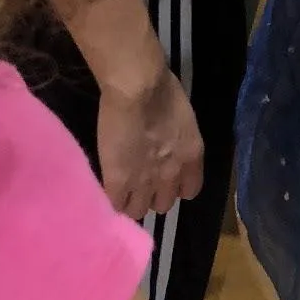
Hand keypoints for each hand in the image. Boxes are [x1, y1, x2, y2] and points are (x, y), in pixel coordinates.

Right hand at [96, 65, 204, 219]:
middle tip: (141, 179)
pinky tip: (109, 187)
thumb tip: (165, 142)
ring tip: (123, 186)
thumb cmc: (161, 88)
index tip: (164, 176)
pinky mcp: (119, 183)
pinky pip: (117, 205)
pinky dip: (113, 199)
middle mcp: (172, 175)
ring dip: (132, 200)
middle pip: (164, 205)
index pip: (189, 191)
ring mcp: (145, 183)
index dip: (175, 186)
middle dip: (153, 194)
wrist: (138, 89)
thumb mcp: (181, 119)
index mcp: (191, 156)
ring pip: (139, 211)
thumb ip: (176, 139)